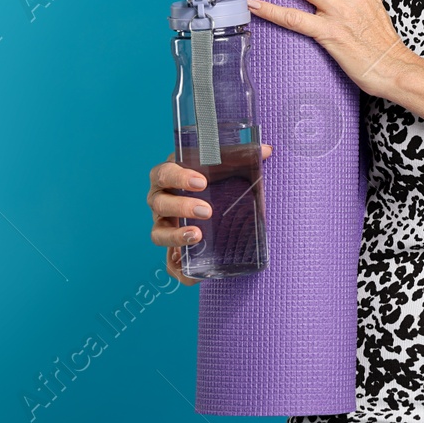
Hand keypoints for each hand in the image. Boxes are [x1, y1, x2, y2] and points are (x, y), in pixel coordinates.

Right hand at [149, 144, 272, 285]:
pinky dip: (177, 268)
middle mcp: (161, 201)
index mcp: (169, 177)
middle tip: (207, 210)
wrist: (215, 205)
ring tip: (197, 236)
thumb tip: (266, 151)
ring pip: (158, 233)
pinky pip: (168, 264)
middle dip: (181, 206)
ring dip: (175, 236)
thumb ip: (241, 158)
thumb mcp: (226, 168)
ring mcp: (164, 226)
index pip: (163, 173)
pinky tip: (190, 271)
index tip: (202, 182)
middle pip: (159, 203)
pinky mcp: (172, 250)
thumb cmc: (215, 181)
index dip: (178, 177)